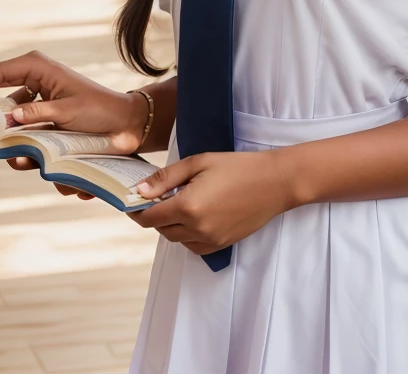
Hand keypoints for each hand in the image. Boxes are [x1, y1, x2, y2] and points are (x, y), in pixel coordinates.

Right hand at [0, 50, 148, 180]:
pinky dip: (16, 146)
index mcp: (38, 69)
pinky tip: (20, 158)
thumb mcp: (67, 108)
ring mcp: (35, 105)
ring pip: (3, 118)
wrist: (123, 125)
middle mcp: (32, 83)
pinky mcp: (39, 123)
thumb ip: (37, 113)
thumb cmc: (99, 109)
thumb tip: (8, 119)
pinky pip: (19, 134)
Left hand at [127, 149, 291, 254]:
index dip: (137, 210)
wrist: (274, 182)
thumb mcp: (200, 162)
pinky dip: (187, 234)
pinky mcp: (221, 245)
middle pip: (161, 229)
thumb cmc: (238, 166)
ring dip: (171, 224)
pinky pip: (193, 246)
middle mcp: (196, 228)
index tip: (133, 200)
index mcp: (188, 206)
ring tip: (181, 201)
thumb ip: (167, 177)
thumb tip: (140, 190)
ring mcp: (210, 240)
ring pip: (176, 239)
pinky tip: (196, 215)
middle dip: (155, 214)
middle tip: (160, 195)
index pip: (149, 217)